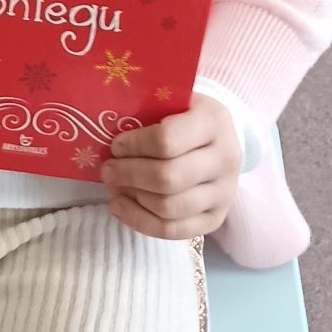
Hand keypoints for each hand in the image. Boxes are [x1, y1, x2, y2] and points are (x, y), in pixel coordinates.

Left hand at [106, 95, 242, 241]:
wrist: (220, 139)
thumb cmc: (184, 116)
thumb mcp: (172, 100)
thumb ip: (146, 109)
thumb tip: (105, 129)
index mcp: (214, 121)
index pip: (167, 140)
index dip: (134, 145)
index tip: (116, 145)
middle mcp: (226, 158)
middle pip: (167, 179)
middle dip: (128, 175)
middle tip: (108, 169)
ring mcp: (224, 193)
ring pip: (168, 208)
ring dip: (132, 198)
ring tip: (114, 186)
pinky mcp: (215, 219)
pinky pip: (172, 231)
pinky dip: (139, 221)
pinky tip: (120, 207)